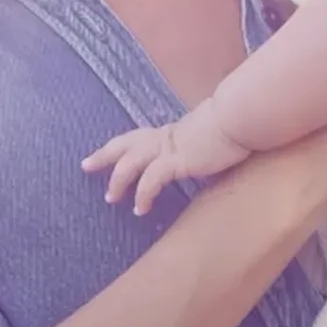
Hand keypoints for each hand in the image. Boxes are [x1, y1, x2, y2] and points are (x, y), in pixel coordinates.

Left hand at [82, 106, 249, 213]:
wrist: (240, 118)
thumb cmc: (234, 126)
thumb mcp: (212, 137)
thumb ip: (204, 146)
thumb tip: (207, 153)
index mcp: (173, 132)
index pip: (140, 138)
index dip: (121, 145)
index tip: (106, 153)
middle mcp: (165, 137)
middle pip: (124, 143)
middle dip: (104, 155)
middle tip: (86, 166)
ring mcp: (169, 148)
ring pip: (130, 162)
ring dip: (117, 180)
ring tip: (111, 199)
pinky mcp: (176, 160)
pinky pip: (151, 179)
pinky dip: (142, 194)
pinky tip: (141, 209)